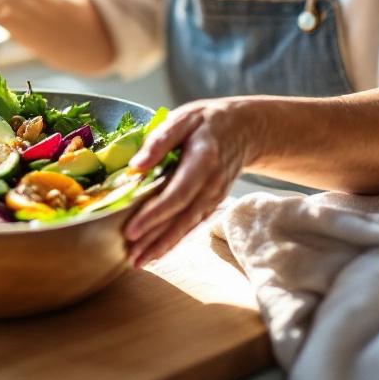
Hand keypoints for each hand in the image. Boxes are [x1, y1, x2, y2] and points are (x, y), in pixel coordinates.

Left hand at [123, 98, 256, 267]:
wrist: (246, 129)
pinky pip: (194, 224)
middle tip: (132, 256)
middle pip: (182, 217)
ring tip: (140, 261)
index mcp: (203, 160)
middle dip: (156, 239)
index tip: (132, 230)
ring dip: (164, 245)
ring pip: (188, 225)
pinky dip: (176, 240)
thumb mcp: (184, 118)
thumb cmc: (208, 121)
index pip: (178, 194)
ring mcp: (215, 196)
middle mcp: (212, 184)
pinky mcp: (214, 202)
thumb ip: (160, 139)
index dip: (155, 215)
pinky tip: (158, 252)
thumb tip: (136, 165)